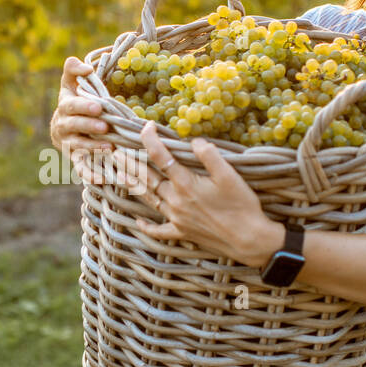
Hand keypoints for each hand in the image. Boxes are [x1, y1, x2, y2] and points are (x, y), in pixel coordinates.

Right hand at [50, 56, 113, 183]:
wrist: (62, 128)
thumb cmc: (73, 100)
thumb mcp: (69, 82)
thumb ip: (73, 69)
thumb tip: (85, 68)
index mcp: (65, 107)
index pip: (72, 106)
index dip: (83, 107)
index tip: (98, 107)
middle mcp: (64, 127)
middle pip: (75, 127)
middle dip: (89, 127)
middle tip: (105, 127)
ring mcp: (69, 145)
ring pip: (78, 148)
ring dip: (93, 149)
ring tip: (110, 148)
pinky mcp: (75, 160)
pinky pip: (82, 169)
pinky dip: (90, 175)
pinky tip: (103, 178)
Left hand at [119, 120, 276, 265]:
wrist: (250, 240)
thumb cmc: (242, 205)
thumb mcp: (230, 175)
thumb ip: (209, 155)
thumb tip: (193, 141)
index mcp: (186, 184)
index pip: (161, 157)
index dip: (151, 140)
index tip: (147, 126)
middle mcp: (176, 201)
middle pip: (147, 178)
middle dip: (131, 163)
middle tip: (115, 152)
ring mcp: (177, 218)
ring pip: (149, 199)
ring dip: (133, 186)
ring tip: (120, 175)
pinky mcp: (182, 233)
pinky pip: (159, 230)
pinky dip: (147, 226)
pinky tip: (138, 221)